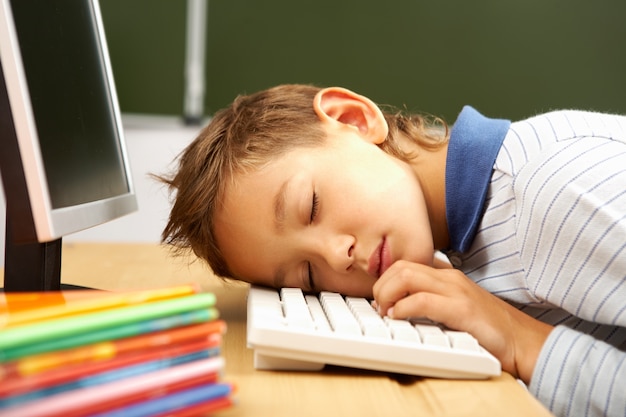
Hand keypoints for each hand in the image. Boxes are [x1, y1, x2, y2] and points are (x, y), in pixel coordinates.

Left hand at [372, 260, 552, 382]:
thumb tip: (399, 306)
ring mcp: (456, 291)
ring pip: (406, 276)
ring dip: (387, 294)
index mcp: (447, 276)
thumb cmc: (488, 328)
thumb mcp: (455, 307)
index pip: (405, 264)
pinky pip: (422, 301)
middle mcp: (450, 278)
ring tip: (386, 312)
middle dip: (381, 286)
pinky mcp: (462, 310)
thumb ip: (432, 300)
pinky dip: (402, 309)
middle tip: (380, 307)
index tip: (381, 300)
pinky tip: (399, 317)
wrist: (522, 341)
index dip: (385, 280)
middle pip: (400, 267)